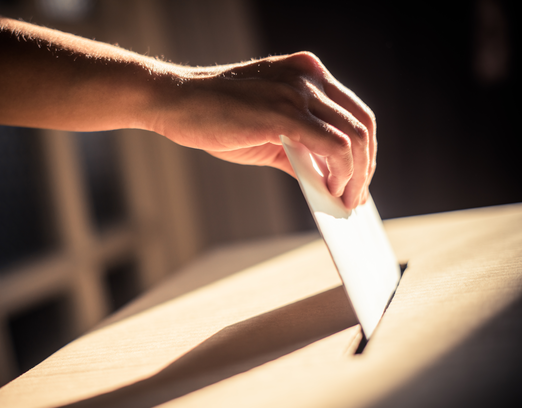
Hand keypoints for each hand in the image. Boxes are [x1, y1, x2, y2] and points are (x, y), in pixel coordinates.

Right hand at [150, 52, 376, 208]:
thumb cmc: (215, 114)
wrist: (175, 101)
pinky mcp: (284, 112)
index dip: (363, 151)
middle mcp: (308, 76)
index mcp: (307, 73)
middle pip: (362, 124)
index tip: (359, 181)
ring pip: (353, 137)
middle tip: (355, 197)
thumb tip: (329, 183)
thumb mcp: (267, 130)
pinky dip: (339, 174)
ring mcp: (298, 91)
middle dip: (365, 167)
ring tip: (343, 200)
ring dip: (355, 176)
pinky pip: (333, 146)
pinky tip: (329, 191)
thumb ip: (299, 150)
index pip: (353, 112)